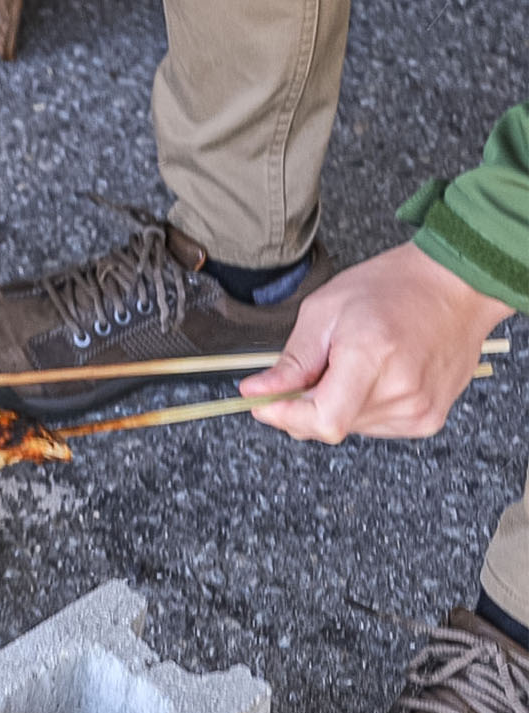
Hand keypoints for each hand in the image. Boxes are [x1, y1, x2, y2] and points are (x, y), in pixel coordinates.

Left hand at [240, 242, 513, 441]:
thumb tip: (257, 392)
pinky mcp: (429, 419)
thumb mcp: (324, 311)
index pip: (324, 421)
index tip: (264, 403)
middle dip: (307, 404)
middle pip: (331, 426)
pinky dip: (361, 406)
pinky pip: (376, 426)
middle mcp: (401, 391)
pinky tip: (376, 375)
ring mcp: (420, 409)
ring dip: (337, 403)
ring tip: (355, 364)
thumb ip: (292, 361)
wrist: (455, 286)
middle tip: (317, 367)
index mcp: (372, 358)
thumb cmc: (391, 288)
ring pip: (350, 426)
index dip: (286, 417)